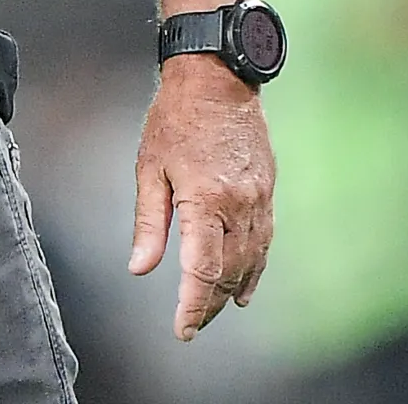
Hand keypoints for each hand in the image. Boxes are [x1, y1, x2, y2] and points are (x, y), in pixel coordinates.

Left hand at [129, 56, 276, 340]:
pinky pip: (264, 242)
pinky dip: (255, 269)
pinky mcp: (267, 191)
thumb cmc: (175, 119)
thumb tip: (140, 268)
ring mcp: (258, 199)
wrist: (218, 78)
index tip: (182, 329)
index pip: (202, 270)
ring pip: (250, 262)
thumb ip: (149, 223)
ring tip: (212, 311)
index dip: (193, 306)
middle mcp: (238, 205)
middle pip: (228, 273)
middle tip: (191, 325)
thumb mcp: (149, 168)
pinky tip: (245, 287)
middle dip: (208, 305)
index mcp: (204, 200)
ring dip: (231, 291)